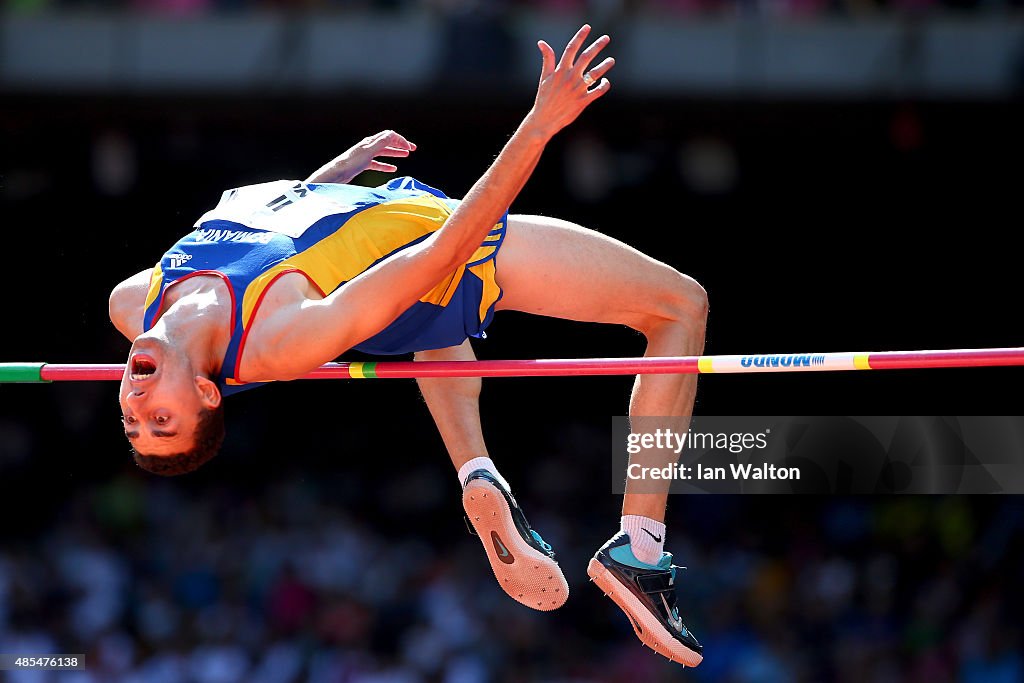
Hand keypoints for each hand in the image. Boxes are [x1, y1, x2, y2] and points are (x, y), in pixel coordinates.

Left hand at [305, 130, 416, 183]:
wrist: (337, 173)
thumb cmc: (351, 162)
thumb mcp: (369, 151)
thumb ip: (381, 142)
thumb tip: (393, 134)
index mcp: (370, 141)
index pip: (389, 136)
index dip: (401, 140)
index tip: (409, 149)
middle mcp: (368, 146)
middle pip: (388, 142)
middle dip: (401, 144)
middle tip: (412, 149)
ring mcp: (366, 155)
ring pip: (384, 152)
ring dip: (395, 153)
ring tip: (405, 155)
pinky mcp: (363, 164)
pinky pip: (378, 163)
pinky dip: (386, 165)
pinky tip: (393, 168)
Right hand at [528, 25, 614, 139]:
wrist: (544, 120)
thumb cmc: (544, 98)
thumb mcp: (544, 77)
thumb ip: (547, 59)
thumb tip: (542, 43)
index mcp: (560, 70)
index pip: (571, 48)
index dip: (580, 36)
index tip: (588, 27)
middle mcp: (570, 77)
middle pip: (586, 57)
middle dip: (597, 46)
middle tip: (606, 38)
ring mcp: (578, 89)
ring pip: (595, 73)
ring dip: (605, 65)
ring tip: (611, 60)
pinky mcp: (583, 101)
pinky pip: (598, 91)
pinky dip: (604, 85)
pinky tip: (606, 81)